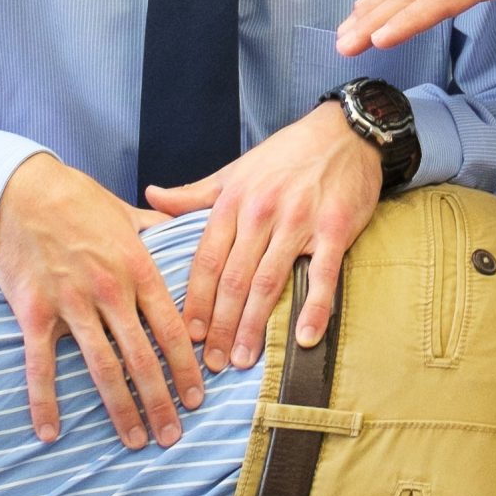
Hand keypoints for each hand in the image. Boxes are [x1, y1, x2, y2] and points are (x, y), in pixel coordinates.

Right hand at [0, 154, 204, 447]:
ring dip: (121, 409)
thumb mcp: (125, 212)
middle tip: (174, 436)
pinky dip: (44, 402)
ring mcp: (71, 303)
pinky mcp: (34, 311)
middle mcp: (109, 289)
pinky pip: (41, 365)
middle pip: (142, 357)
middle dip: (161, 401)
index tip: (198, 398)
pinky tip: (50, 433)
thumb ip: (160, 230)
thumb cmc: (75, 199)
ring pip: (102, 367)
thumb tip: (191, 231)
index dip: (185, 367)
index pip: (171, 328)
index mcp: (137, 267)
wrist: (18, 189)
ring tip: (136, 440)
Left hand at [145, 104, 382, 372]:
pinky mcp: (335, 229)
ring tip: (241, 359)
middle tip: (210, 363)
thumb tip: (151, 197)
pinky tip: (305, 337)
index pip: (206, 260)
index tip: (185, 335)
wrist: (344, 132)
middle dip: (219, 325)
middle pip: (233, 279)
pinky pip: (322, 275)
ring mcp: (299, 222)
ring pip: (269, 282)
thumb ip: (194, 193)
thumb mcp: (235, 171)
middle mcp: (261, 213)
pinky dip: (314, 308)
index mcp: (234, 201)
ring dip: (254, 325)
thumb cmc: (286, 154)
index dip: (194, 300)